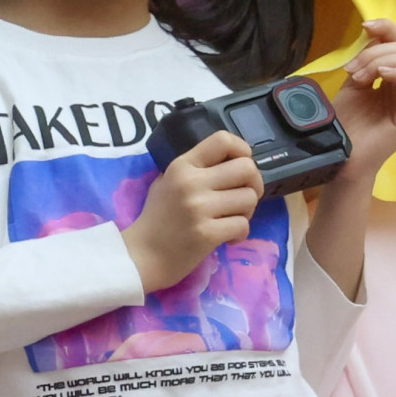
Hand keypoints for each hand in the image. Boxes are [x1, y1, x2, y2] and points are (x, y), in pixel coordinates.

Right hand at [125, 131, 263, 289]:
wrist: (141, 256)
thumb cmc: (156, 219)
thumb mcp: (166, 182)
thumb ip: (193, 169)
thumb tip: (228, 162)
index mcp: (182, 166)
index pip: (222, 140)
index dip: (242, 150)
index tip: (241, 167)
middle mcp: (191, 182)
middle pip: (246, 168)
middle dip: (254, 183)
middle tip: (243, 197)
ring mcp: (199, 208)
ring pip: (249, 198)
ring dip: (247, 211)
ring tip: (232, 220)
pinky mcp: (207, 234)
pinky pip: (243, 225)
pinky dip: (240, 233)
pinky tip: (228, 238)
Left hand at [333, 17, 395, 176]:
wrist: (342, 155)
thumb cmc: (346, 124)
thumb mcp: (354, 83)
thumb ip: (365, 60)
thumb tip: (371, 33)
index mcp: (394, 77)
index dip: (387, 28)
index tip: (366, 26)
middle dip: (375, 52)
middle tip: (352, 71)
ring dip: (381, 62)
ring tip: (360, 78)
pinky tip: (382, 76)